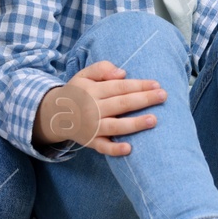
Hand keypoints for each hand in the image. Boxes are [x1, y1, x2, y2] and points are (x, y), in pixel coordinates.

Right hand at [33, 60, 166, 155]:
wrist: (54, 115)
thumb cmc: (77, 92)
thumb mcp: (84, 75)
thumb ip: (102, 68)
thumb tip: (122, 73)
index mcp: (93, 90)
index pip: (120, 86)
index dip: (139, 85)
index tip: (157, 84)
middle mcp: (93, 109)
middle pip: (122, 104)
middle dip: (144, 99)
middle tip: (163, 96)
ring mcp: (92, 127)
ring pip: (115, 126)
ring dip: (134, 124)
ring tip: (153, 120)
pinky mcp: (91, 142)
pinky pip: (103, 147)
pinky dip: (114, 149)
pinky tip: (129, 149)